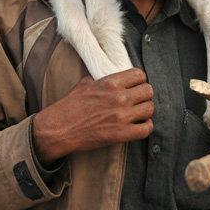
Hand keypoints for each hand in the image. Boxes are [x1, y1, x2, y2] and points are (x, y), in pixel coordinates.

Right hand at [32, 68, 153, 165]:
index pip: (139, 74)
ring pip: (150, 108)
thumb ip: (101, 80)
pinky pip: (146, 129)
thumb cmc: (68, 107)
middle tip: (137, 100)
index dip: (139, 80)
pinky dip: (146, 126)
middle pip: (148, 91)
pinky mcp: (121, 134)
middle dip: (144, 95)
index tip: (135, 86)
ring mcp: (121, 117)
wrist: (59, 129)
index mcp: (109, 83)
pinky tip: (138, 125)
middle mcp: (118, 98)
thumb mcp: (83, 85)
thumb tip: (111, 78)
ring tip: (138, 113)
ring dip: (145, 110)